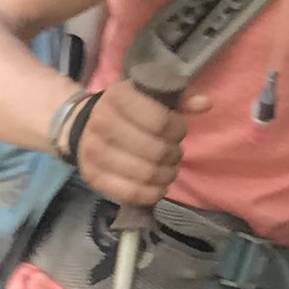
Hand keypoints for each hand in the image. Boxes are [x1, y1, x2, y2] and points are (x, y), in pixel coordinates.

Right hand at [73, 77, 197, 212]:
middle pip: (156, 150)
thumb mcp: (149, 95)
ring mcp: (94, 152)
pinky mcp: (93, 177)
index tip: (178, 130)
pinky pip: (131, 193)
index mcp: (117, 97)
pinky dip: (153, 193)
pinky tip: (159, 185)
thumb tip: (205, 103)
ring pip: (146, 173)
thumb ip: (179, 98)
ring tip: (169, 168)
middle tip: (174, 152)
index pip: (160, 121)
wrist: (82, 126)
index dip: (178, 129)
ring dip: (167, 174)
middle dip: (174, 154)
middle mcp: (102, 123)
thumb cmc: (127, 110)